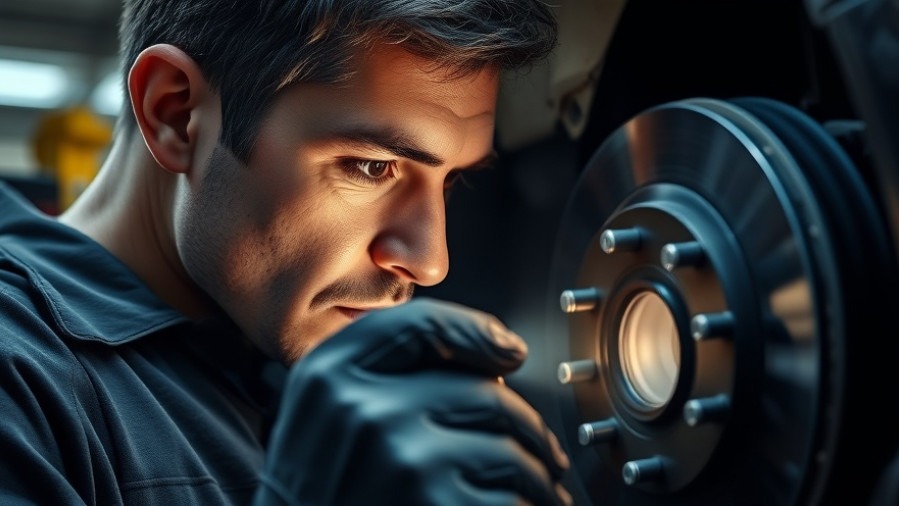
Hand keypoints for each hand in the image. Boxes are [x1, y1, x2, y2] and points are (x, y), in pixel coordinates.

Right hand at [254, 298, 570, 505]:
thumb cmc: (321, 492)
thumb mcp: (323, 416)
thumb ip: (383, 376)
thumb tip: (491, 361)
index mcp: (330, 374)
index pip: (424, 324)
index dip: (480, 332)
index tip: (511, 349)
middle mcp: (361, 410)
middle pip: (485, 393)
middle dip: (529, 429)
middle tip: (545, 454)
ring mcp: (399, 460)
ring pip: (509, 452)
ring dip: (539, 477)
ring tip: (541, 491)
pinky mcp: (433, 505)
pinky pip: (512, 499)